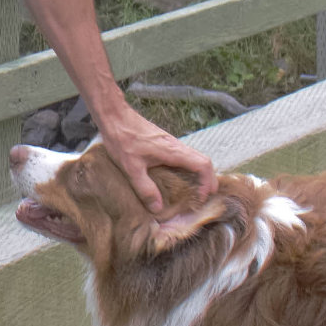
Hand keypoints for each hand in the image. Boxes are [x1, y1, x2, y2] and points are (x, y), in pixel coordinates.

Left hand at [92, 98, 216, 216]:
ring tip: (194, 192)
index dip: (207, 183)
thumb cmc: (122, 139)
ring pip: (196, 158)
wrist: (115, 116)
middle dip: (209, 180)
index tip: (201, 199)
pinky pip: (186, 157)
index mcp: (173, 152)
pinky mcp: (166, 143)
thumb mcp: (131, 168)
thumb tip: (157, 208)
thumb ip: (145, 189)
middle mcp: (177, 146)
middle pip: (205, 161)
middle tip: (202, 198)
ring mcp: (172, 143)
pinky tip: (179, 179)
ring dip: (200, 175)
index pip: (203, 165)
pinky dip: (190, 169)